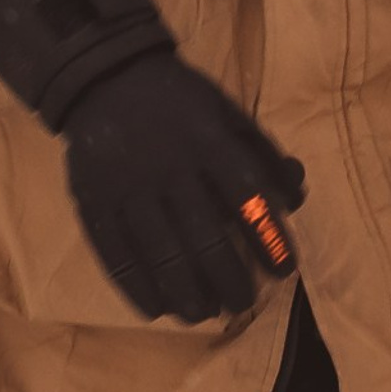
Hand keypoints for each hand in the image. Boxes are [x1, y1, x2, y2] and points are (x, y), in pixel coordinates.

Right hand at [59, 51, 305, 321]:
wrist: (106, 79)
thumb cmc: (180, 100)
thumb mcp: (228, 113)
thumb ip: (264, 153)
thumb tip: (296, 198)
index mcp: (209, 142)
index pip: (247, 197)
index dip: (268, 237)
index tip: (285, 270)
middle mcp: (170, 169)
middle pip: (204, 238)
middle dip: (228, 280)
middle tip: (243, 303)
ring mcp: (129, 189)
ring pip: (161, 255)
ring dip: (186, 293)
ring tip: (204, 311)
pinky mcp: (94, 204)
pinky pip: (116, 256)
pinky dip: (137, 289)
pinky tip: (156, 308)